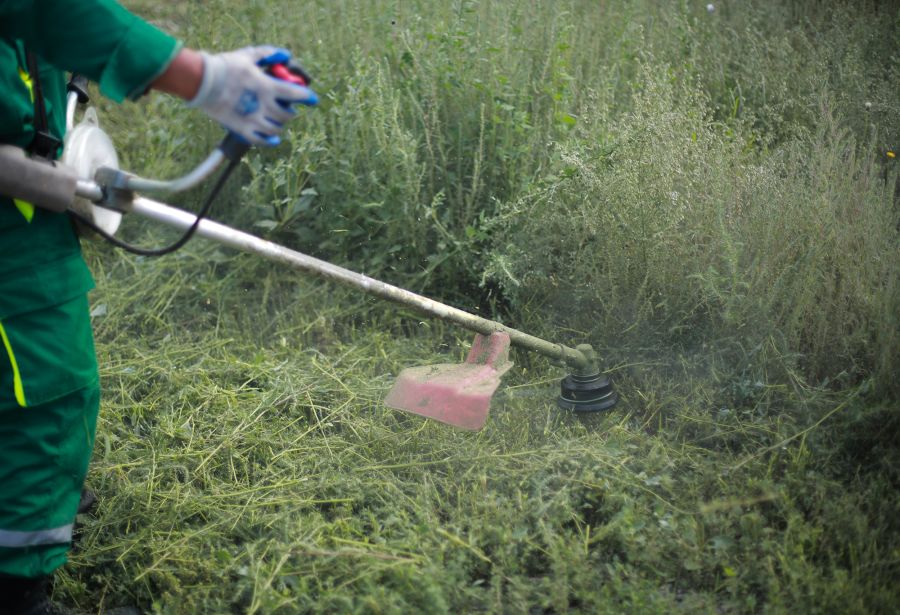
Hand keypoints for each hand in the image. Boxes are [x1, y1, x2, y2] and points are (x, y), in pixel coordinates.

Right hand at [187, 46, 317, 145]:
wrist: (201, 81)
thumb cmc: (225, 66)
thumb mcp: (247, 55)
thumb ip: (267, 54)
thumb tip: (285, 55)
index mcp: (266, 86)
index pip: (294, 94)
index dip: (307, 97)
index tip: (313, 99)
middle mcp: (262, 105)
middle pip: (286, 115)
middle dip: (290, 112)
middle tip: (288, 109)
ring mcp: (252, 119)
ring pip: (276, 129)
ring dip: (280, 125)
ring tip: (277, 121)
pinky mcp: (241, 128)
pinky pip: (260, 140)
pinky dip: (270, 141)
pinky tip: (275, 138)